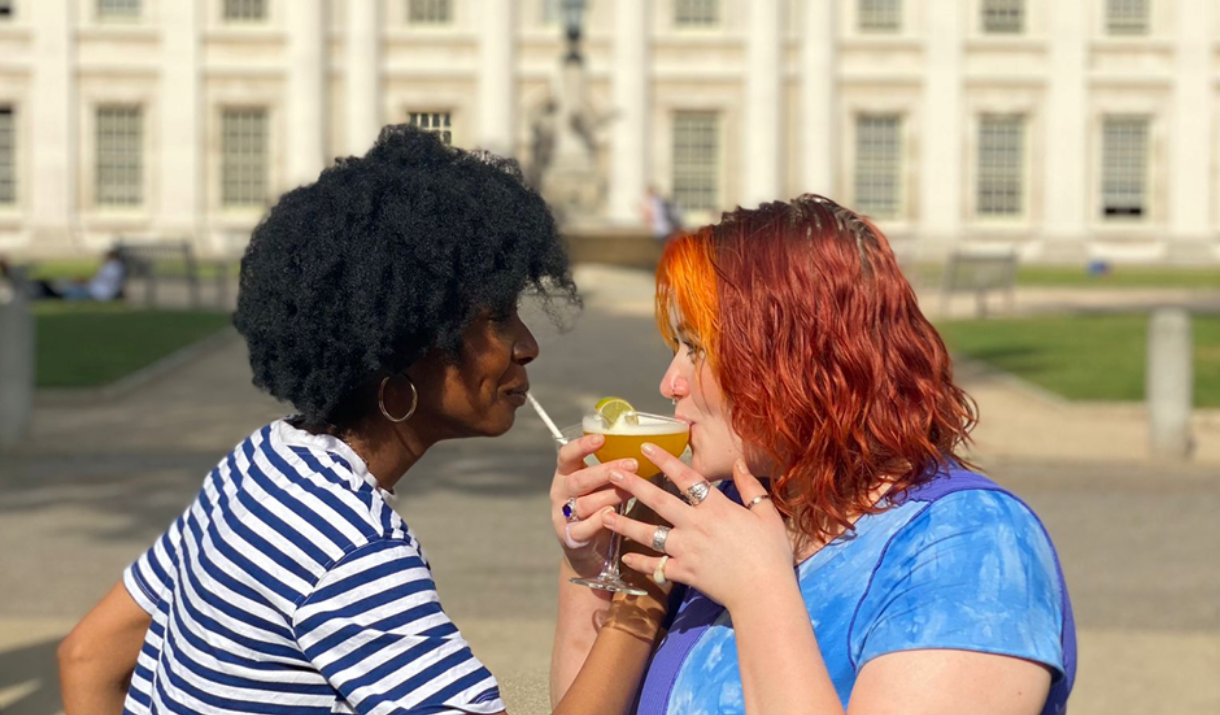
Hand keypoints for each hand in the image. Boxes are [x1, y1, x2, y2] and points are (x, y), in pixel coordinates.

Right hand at [549, 433, 637, 577]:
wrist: (588, 548)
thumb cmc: (599, 506)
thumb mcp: (601, 485)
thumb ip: (612, 470)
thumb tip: (645, 450)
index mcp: (565, 474)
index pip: (567, 456)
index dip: (581, 446)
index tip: (601, 438)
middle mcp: (560, 493)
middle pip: (578, 480)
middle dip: (605, 471)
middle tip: (632, 463)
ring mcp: (562, 516)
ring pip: (584, 503)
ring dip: (610, 495)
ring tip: (632, 490)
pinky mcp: (570, 537)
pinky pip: (583, 528)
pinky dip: (597, 520)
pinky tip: (612, 513)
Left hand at [603, 447, 794, 612]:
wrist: (763, 592)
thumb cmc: (770, 552)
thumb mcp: (766, 513)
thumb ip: (749, 486)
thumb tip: (738, 462)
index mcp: (716, 507)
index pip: (685, 477)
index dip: (664, 460)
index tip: (645, 447)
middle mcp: (695, 524)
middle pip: (658, 500)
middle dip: (633, 485)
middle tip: (612, 474)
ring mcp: (686, 549)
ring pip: (649, 533)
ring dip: (625, 524)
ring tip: (603, 516)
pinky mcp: (683, 572)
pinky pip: (656, 566)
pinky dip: (640, 563)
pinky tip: (625, 557)